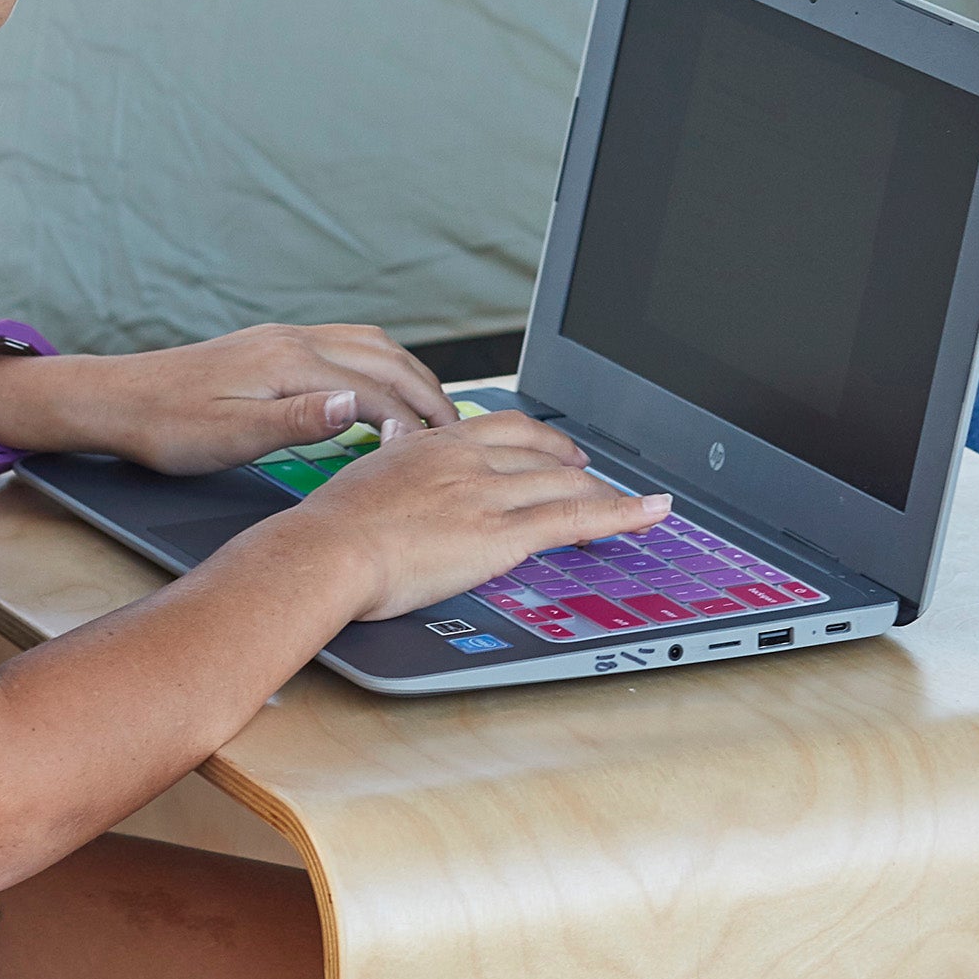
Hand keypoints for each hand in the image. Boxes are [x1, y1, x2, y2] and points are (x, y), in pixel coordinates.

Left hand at [0, 324, 455, 474]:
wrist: (116, 399)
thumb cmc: (165, 426)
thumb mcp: (229, 437)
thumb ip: (299, 421)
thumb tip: (357, 406)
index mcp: (290, 363)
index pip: (376, 390)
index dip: (415, 422)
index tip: (444, 453)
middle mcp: (295, 340)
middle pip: (387, 359)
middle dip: (430, 393)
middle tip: (461, 434)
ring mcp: (285, 338)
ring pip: (373, 345)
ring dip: (412, 374)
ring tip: (436, 412)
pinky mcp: (274, 345)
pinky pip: (350, 343)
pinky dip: (383, 364)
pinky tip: (385, 388)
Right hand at [270, 409, 670, 622]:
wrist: (326, 550)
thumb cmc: (331, 526)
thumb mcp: (365, 473)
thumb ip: (392, 459)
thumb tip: (394, 444)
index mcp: (436, 443)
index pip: (504, 428)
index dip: (540, 438)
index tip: (555, 447)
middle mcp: (470, 459)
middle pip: (543, 453)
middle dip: (576, 465)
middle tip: (596, 477)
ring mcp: (489, 493)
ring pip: (566, 482)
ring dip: (606, 493)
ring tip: (634, 504)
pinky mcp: (502, 533)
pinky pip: (576, 518)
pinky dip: (624, 514)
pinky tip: (652, 512)